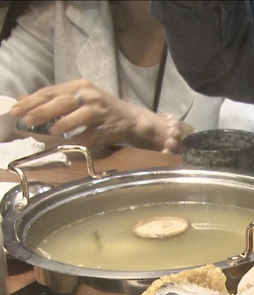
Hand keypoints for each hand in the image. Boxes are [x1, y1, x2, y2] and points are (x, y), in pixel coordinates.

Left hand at [10, 79, 138, 145]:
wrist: (131, 119)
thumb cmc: (100, 108)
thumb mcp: (78, 98)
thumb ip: (53, 99)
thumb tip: (22, 100)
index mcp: (80, 86)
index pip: (51, 91)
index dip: (32, 101)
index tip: (15, 110)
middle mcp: (90, 96)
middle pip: (62, 102)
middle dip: (41, 112)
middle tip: (25, 121)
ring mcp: (100, 113)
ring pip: (78, 117)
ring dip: (61, 125)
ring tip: (50, 131)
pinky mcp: (107, 129)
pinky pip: (89, 136)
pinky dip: (77, 140)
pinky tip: (69, 142)